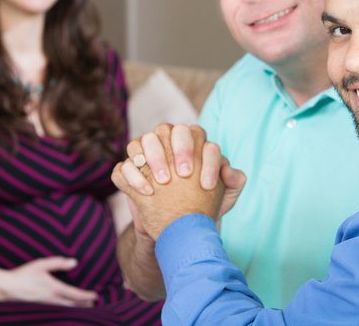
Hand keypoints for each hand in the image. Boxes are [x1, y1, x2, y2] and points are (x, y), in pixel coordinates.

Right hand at [0, 256, 97, 306]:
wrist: (6, 289)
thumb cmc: (23, 275)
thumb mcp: (41, 265)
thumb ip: (58, 263)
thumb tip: (74, 262)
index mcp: (54, 289)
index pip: (76, 295)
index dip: (87, 296)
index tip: (95, 296)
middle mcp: (52, 300)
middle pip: (73, 305)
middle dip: (84, 305)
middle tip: (93, 304)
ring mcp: (45, 307)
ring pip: (65, 310)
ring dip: (75, 309)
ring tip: (83, 308)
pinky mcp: (39, 309)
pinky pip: (56, 311)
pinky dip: (64, 311)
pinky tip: (64, 309)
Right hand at [119, 124, 244, 217]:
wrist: (178, 230)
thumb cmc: (204, 207)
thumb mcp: (225, 198)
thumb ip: (235, 182)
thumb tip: (228, 170)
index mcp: (192, 145)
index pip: (198, 135)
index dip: (204, 157)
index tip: (207, 185)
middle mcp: (167, 145)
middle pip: (169, 129)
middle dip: (179, 149)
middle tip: (184, 174)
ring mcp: (145, 157)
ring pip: (143, 140)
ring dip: (154, 157)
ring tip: (164, 182)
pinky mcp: (128, 174)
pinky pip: (123, 167)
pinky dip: (133, 176)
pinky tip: (148, 192)